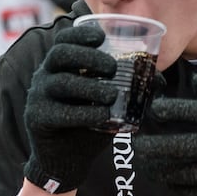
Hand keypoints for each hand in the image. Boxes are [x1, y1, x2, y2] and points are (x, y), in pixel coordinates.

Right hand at [22, 23, 117, 193]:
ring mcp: (38, 97)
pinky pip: (60, 112)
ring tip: (112, 95)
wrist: (68, 161)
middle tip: (112, 68)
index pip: (64, 39)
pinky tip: (102, 116)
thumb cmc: (89, 124)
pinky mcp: (37, 119)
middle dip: (88, 57)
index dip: (80, 34)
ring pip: (61, 82)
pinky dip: (84, 113)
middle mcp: (44, 76)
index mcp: (60, 66)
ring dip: (89, 86)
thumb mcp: (108, 103)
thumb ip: (127, 89)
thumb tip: (158, 80)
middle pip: (60, 54)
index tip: (102, 37)